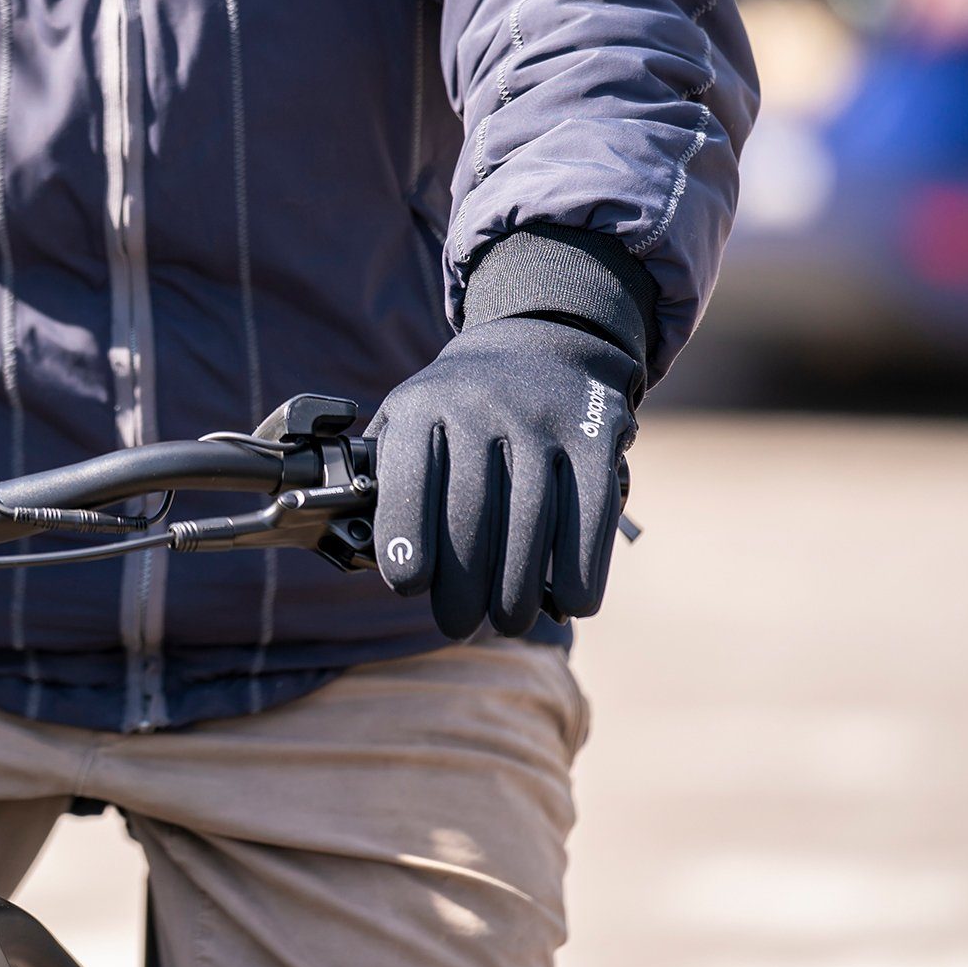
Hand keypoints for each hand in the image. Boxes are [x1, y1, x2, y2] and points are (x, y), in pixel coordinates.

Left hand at [367, 316, 635, 640]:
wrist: (541, 343)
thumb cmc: (458, 408)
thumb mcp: (409, 418)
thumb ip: (387, 476)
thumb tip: (372, 555)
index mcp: (422, 405)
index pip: (409, 474)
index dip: (406, 533)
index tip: (407, 586)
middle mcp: (480, 404)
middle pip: (472, 507)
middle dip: (464, 579)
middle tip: (457, 623)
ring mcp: (542, 417)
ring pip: (532, 515)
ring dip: (520, 584)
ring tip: (508, 621)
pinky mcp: (595, 433)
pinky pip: (589, 509)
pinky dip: (582, 564)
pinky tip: (570, 602)